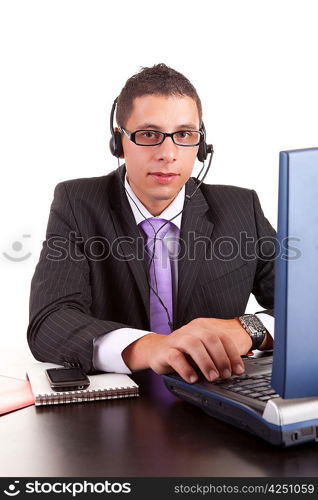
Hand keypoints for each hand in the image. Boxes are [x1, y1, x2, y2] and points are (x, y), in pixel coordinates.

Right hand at [122, 317, 251, 383]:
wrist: (155, 350)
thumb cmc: (182, 353)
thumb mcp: (201, 352)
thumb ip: (215, 357)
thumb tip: (233, 370)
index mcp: (202, 329)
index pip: (222, 337)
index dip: (232, 354)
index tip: (238, 370)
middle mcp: (191, 331)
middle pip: (210, 339)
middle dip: (221, 358)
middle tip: (225, 375)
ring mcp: (177, 339)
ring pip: (193, 345)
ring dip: (206, 362)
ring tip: (212, 377)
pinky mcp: (165, 350)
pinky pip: (176, 358)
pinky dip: (186, 369)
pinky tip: (193, 378)